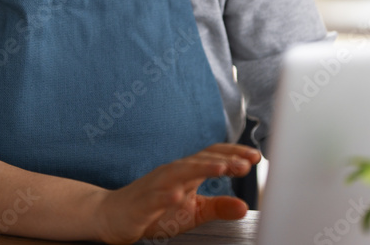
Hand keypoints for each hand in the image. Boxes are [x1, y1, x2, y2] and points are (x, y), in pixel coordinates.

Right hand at [90, 143, 260, 244]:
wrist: (114, 215)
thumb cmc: (155, 210)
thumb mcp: (193, 211)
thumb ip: (218, 207)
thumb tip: (245, 206)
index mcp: (186, 172)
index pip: (211, 156)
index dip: (233, 154)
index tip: (255, 156)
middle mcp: (172, 173)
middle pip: (199, 160)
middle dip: (223, 159)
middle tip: (246, 162)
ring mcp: (156, 186)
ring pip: (179, 172)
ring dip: (201, 168)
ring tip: (222, 168)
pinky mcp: (142, 202)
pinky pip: (154, 197)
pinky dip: (166, 195)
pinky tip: (178, 196)